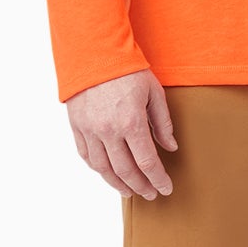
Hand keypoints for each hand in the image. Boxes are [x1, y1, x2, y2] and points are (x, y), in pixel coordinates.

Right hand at [66, 69, 176, 198]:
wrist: (95, 52)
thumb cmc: (128, 70)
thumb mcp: (154, 93)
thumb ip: (162, 123)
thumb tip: (170, 148)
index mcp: (131, 122)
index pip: (147, 163)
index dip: (158, 180)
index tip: (165, 189)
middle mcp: (109, 131)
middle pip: (126, 171)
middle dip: (140, 186)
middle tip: (150, 194)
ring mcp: (90, 130)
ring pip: (103, 169)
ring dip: (118, 184)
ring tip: (130, 191)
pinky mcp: (77, 126)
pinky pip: (86, 155)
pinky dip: (98, 169)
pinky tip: (108, 174)